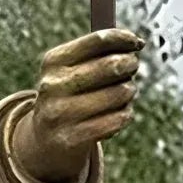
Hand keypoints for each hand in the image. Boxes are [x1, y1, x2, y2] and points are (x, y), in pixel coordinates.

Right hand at [7, 27, 143, 182]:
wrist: (44, 143)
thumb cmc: (68, 98)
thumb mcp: (70, 72)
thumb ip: (97, 55)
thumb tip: (135, 43)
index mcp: (53, 62)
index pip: (98, 40)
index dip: (123, 39)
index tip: (137, 43)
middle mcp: (54, 86)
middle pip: (112, 66)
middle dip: (130, 64)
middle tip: (133, 67)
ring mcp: (61, 114)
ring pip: (119, 93)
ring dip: (129, 91)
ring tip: (124, 93)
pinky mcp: (73, 139)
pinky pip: (118, 119)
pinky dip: (126, 115)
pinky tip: (120, 114)